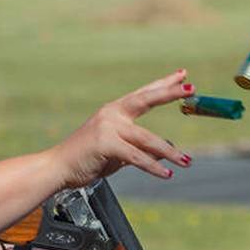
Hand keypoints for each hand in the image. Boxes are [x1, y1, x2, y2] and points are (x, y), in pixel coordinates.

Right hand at [49, 69, 193, 188]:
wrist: (57, 167)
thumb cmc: (86, 158)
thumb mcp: (118, 152)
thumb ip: (141, 148)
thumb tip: (167, 149)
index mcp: (114, 111)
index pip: (143, 93)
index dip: (164, 84)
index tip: (183, 75)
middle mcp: (112, 114)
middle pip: (145, 99)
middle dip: (170, 93)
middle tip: (192, 88)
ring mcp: (108, 127)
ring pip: (146, 138)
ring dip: (169, 152)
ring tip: (187, 161)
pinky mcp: (105, 144)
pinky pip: (136, 157)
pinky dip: (153, 167)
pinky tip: (167, 174)